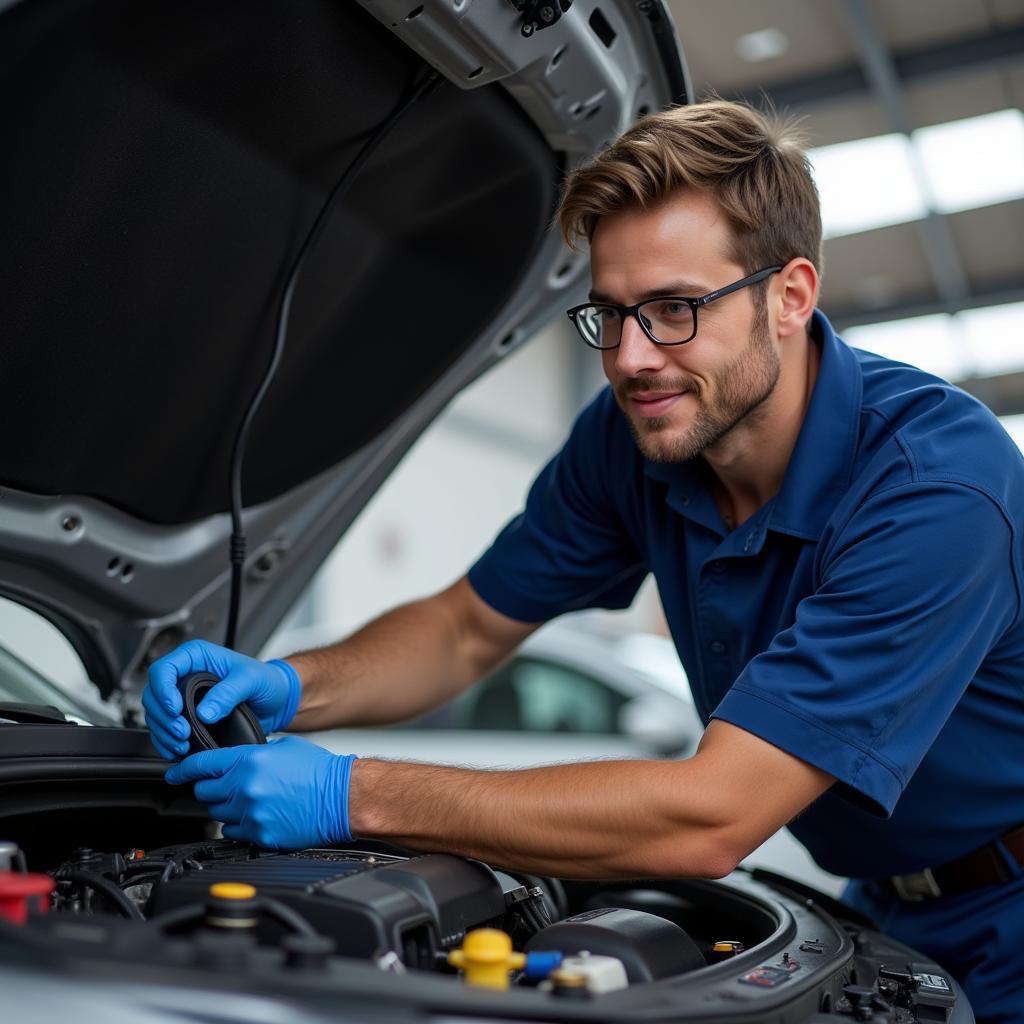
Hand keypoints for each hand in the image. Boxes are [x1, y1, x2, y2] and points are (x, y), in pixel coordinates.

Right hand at [142, 639, 301, 760]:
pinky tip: (178, 750)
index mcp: (197, 657)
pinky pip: (165, 730)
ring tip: (181, 744)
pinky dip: (167, 742)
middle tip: (181, 733)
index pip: (164, 669)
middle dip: (163, 718)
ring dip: (164, 733)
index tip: (174, 709)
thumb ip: (228, 693)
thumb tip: (204, 712)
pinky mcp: (188, 716)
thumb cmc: (266, 680)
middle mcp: (186, 675)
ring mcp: (184, 697)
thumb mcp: (251, 680)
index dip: (163, 690)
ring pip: (156, 715)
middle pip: (153, 695)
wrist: (276, 700)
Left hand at [164, 737, 356, 848]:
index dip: (182, 769)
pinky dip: (240, 825)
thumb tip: (234, 760)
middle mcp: (245, 788)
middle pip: (204, 792)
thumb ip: (253, 752)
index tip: (173, 772)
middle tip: (225, 786)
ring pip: (217, 813)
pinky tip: (257, 816)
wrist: (342, 797)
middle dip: (211, 788)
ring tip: (249, 801)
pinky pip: (234, 833)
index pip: (201, 764)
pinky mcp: (260, 835)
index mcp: (249, 761)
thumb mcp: (284, 747)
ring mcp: (251, 814)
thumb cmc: (319, 771)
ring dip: (226, 807)